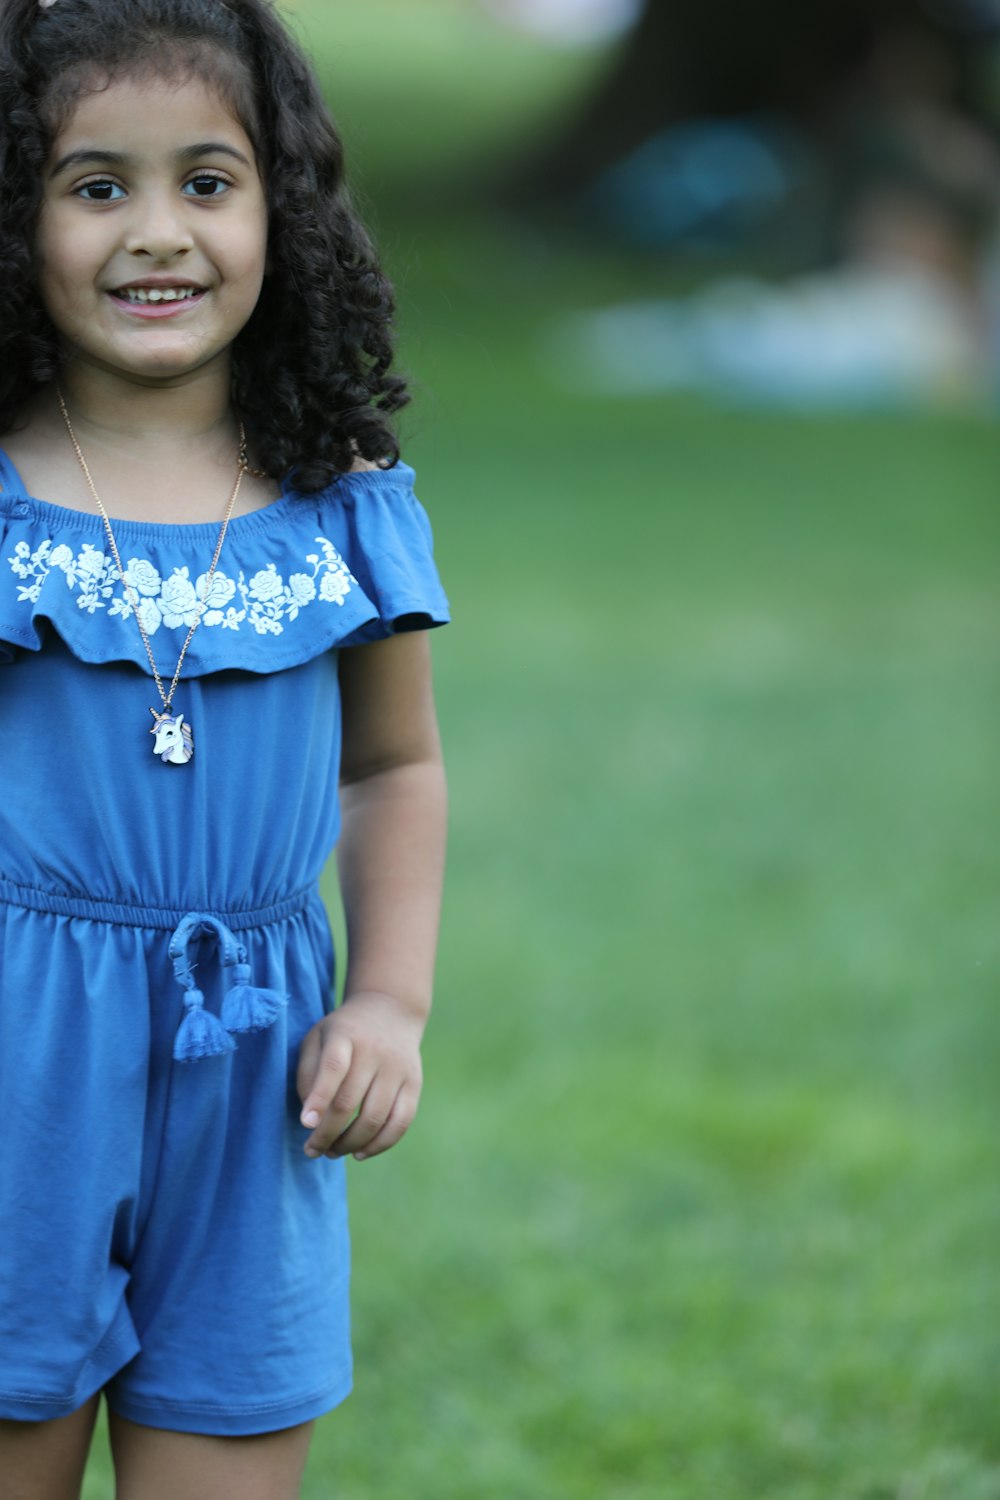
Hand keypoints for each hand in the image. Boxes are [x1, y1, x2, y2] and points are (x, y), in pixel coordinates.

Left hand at [296, 990, 424, 1160]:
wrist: (391, 1010)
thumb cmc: (344, 1032)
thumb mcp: (318, 1038)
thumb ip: (307, 1073)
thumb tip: (311, 1118)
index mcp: (345, 1035)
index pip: (333, 1068)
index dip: (319, 1098)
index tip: (305, 1125)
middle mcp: (375, 1051)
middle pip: (350, 1101)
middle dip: (327, 1134)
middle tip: (312, 1150)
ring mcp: (398, 1067)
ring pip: (375, 1118)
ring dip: (350, 1144)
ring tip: (332, 1151)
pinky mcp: (414, 1083)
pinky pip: (401, 1122)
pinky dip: (380, 1144)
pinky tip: (360, 1153)